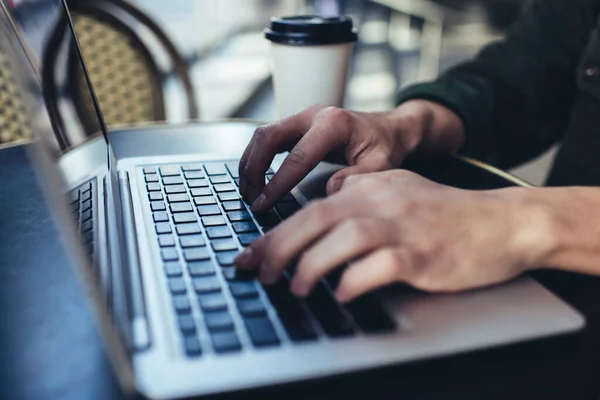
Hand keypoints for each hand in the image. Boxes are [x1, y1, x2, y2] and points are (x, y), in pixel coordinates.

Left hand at [235, 170, 556, 301]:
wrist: (502, 223)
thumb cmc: (449, 213)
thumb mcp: (401, 188)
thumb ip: (362, 187)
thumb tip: (328, 192)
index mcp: (372, 188)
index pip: (311, 207)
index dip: (275, 232)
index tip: (248, 255)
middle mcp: (382, 202)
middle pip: (318, 218)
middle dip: (279, 246)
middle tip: (257, 272)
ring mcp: (403, 227)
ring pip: (345, 237)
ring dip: (312, 263)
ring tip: (294, 287)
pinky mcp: (423, 254)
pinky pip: (382, 264)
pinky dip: (356, 279)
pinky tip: (341, 292)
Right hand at [238, 101, 463, 211]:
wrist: (389, 130)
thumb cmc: (385, 147)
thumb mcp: (381, 166)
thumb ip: (356, 179)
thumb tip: (327, 191)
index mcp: (334, 123)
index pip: (298, 156)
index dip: (277, 183)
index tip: (263, 205)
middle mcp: (313, 114)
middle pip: (268, 136)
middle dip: (253, 168)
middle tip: (250, 198)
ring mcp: (302, 116)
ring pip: (262, 135)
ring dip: (250, 164)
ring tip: (248, 193)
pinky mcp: (297, 125)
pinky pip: (268, 139)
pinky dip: (256, 159)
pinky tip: (255, 181)